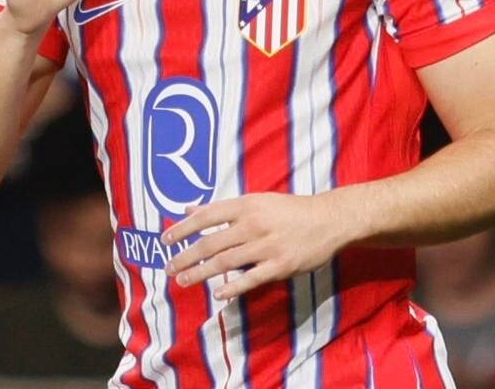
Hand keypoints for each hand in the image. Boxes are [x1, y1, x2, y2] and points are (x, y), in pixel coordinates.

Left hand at [161, 192, 353, 300]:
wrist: (328, 220)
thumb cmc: (287, 210)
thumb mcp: (255, 201)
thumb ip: (221, 208)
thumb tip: (188, 208)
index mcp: (245, 206)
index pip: (205, 217)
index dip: (183, 229)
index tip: (165, 240)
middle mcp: (253, 225)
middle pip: (211, 242)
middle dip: (186, 256)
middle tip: (168, 267)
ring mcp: (267, 247)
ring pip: (226, 262)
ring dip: (201, 272)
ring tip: (183, 280)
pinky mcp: (280, 266)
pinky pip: (252, 279)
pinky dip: (233, 287)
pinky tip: (218, 294)